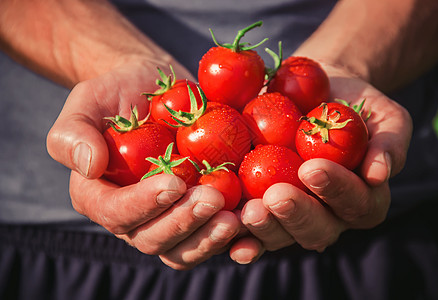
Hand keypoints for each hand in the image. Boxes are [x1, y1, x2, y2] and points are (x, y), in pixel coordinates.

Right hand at [47, 60, 240, 269]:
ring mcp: (169, 217)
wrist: (157, 89)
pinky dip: (233, 239)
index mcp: (101, 197)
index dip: (143, 205)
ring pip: (184, 249)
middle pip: (154, 240)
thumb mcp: (87, 102)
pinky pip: (213, 237)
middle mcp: (135, 216)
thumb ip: (72, 134)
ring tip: (235, 215)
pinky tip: (250, 219)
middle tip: (212, 198)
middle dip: (183, 223)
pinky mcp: (198, 212)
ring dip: (209, 237)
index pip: (117, 214)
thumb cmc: (118, 94)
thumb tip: (90, 167)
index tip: (172, 182)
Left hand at [230, 63, 412, 262]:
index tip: (312, 167)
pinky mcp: (262, 210)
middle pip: (317, 230)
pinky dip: (239, 236)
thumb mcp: (382, 116)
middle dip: (296, 215)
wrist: (313, 96)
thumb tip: (379, 174)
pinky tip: (226, 231)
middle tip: (276, 195)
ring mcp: (292, 217)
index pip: (356, 203)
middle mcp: (328, 216)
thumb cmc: (350, 106)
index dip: (336, 190)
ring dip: (265, 228)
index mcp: (361, 199)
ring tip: (248, 212)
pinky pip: (251, 231)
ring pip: (282, 236)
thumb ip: (389, 142)